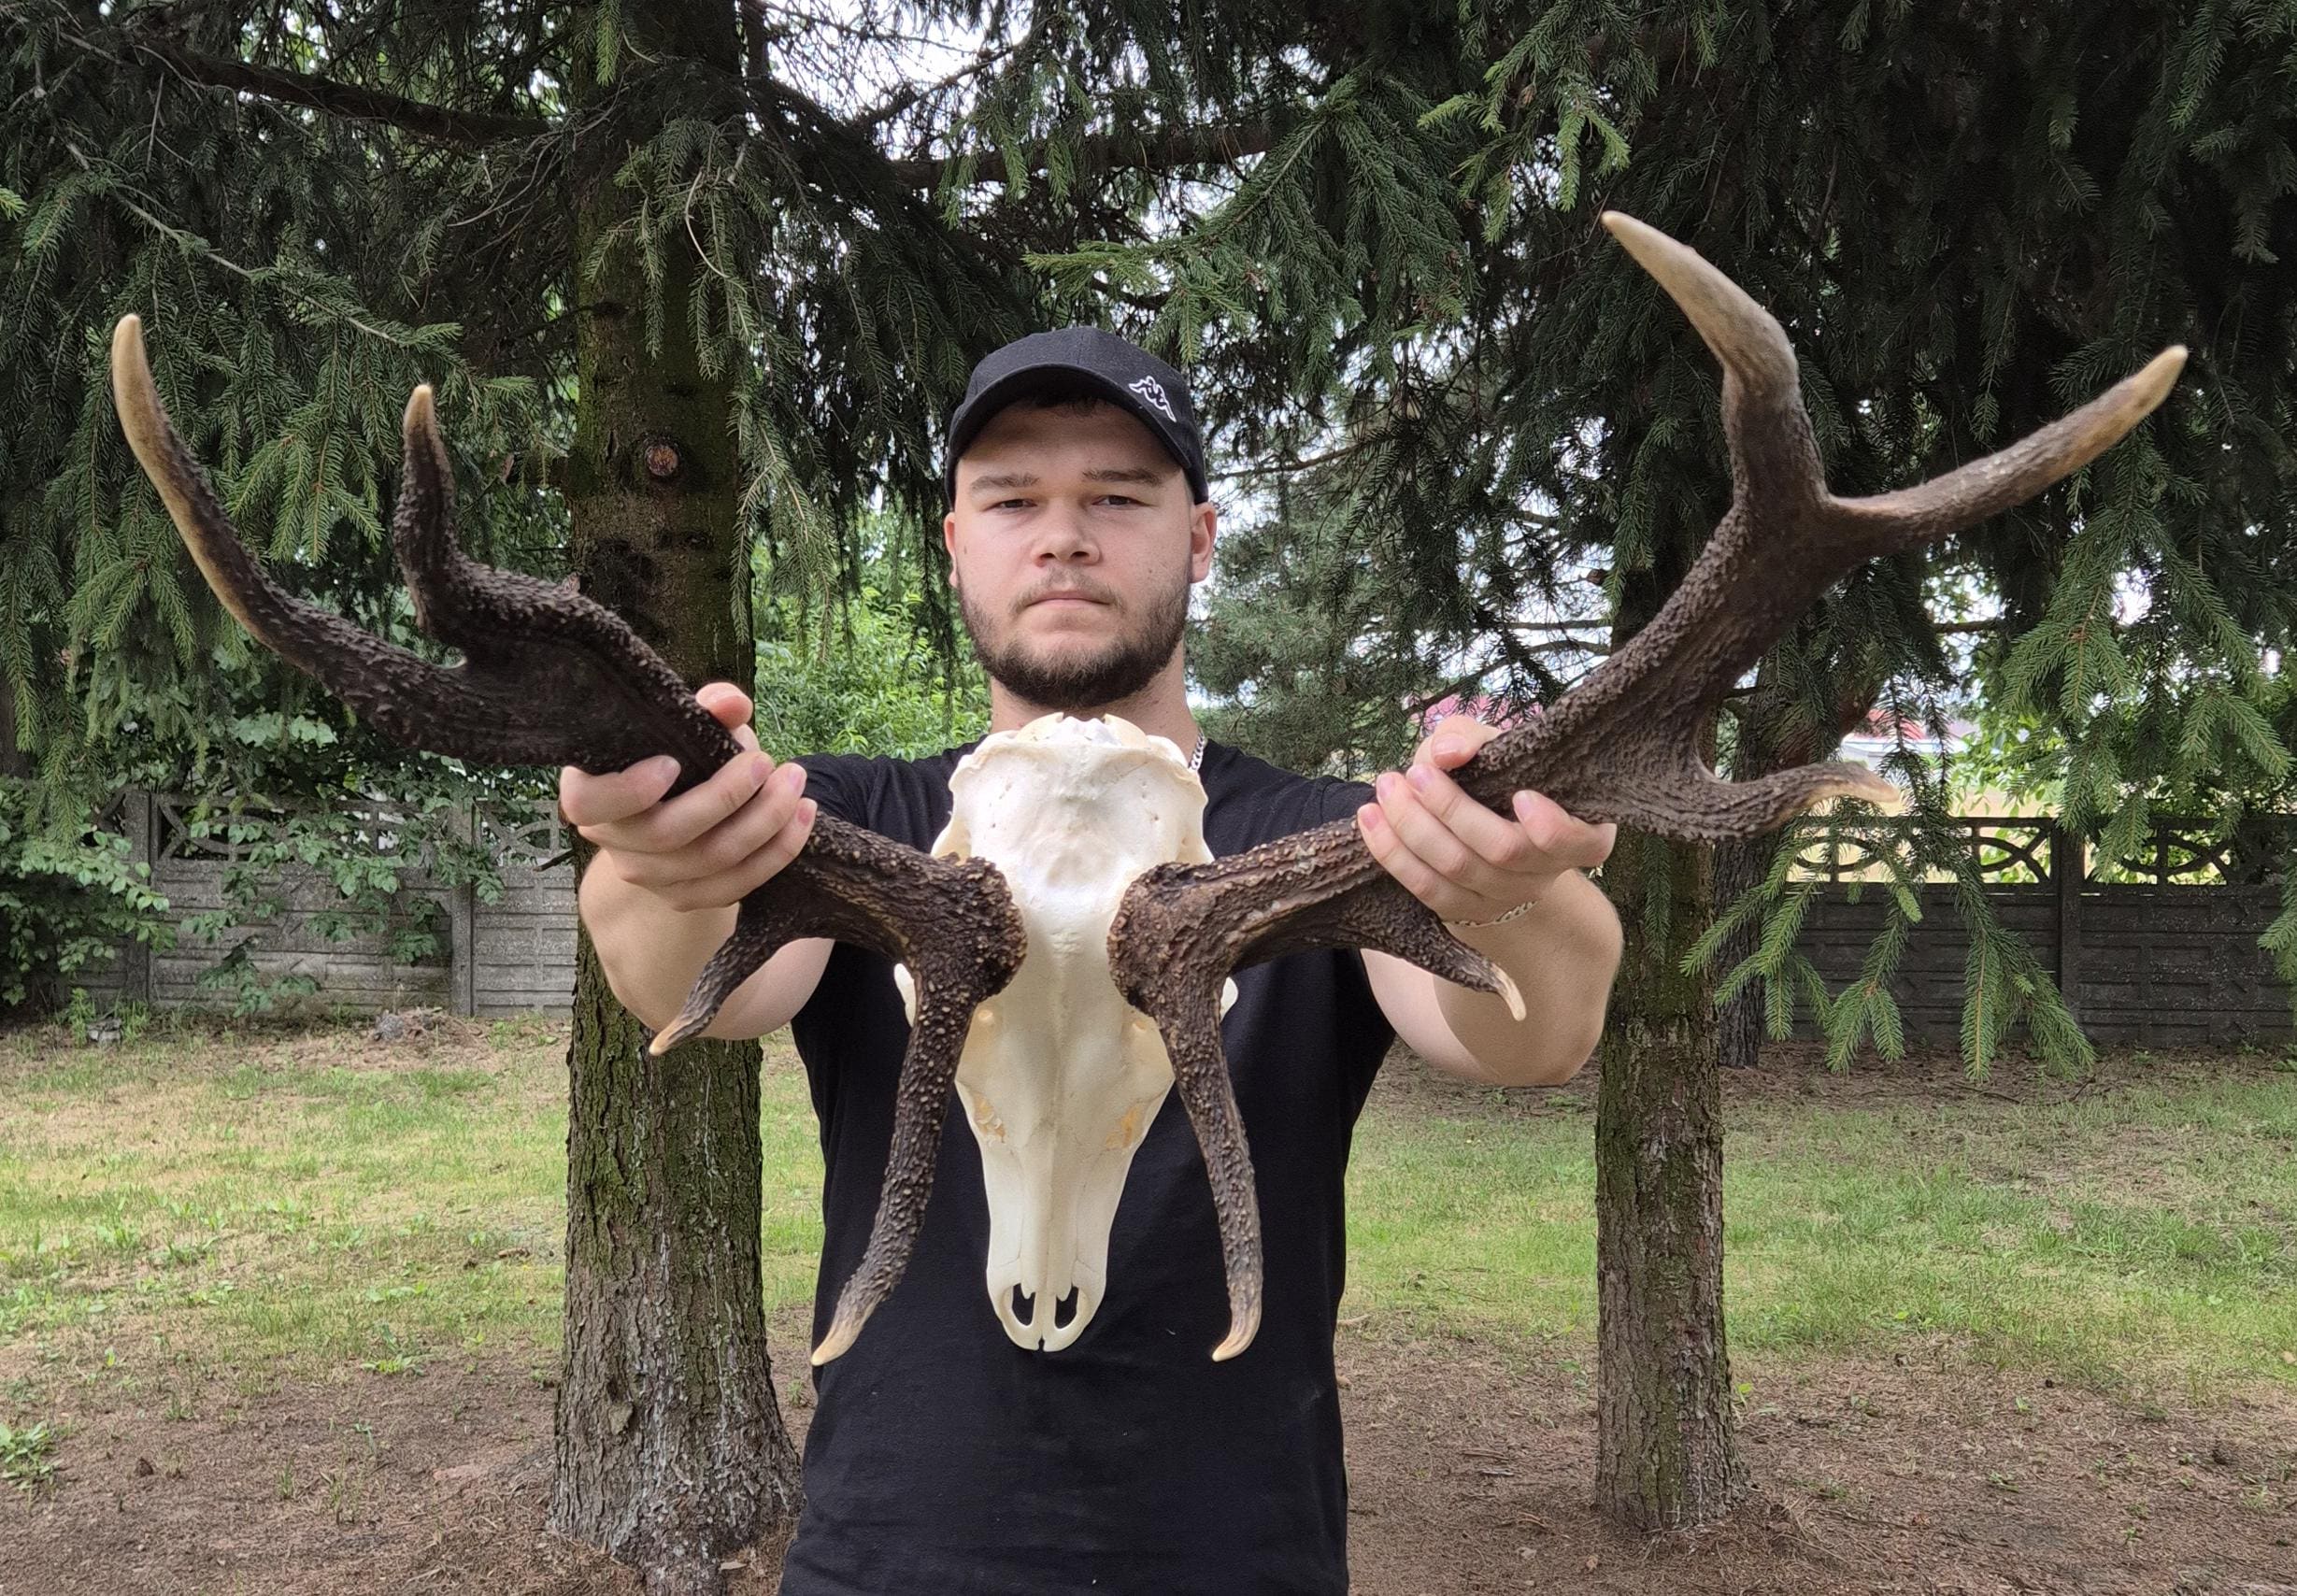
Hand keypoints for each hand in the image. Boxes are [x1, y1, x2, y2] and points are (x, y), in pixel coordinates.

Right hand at [557, 681, 816, 913]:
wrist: (678, 802)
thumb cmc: (675, 750)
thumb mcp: (684, 723)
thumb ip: (706, 706)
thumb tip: (733, 704)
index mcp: (591, 792)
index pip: (589, 803)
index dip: (627, 790)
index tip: (672, 763)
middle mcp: (612, 840)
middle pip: (667, 833)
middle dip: (726, 797)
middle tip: (767, 761)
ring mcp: (648, 876)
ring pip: (710, 861)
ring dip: (764, 822)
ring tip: (796, 783)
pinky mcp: (685, 897)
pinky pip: (735, 886)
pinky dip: (776, 852)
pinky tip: (802, 817)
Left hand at [1355, 715, 1616, 924]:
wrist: (1480, 827)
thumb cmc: (1497, 777)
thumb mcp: (1494, 748)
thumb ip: (1473, 738)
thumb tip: (1447, 753)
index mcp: (1577, 832)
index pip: (1579, 842)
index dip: (1552, 826)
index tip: (1520, 795)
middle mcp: (1545, 871)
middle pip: (1502, 849)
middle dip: (1451, 808)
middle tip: (1414, 772)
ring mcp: (1505, 897)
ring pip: (1457, 868)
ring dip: (1412, 825)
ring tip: (1385, 787)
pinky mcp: (1464, 911)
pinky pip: (1426, 888)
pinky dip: (1393, 853)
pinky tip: (1369, 818)